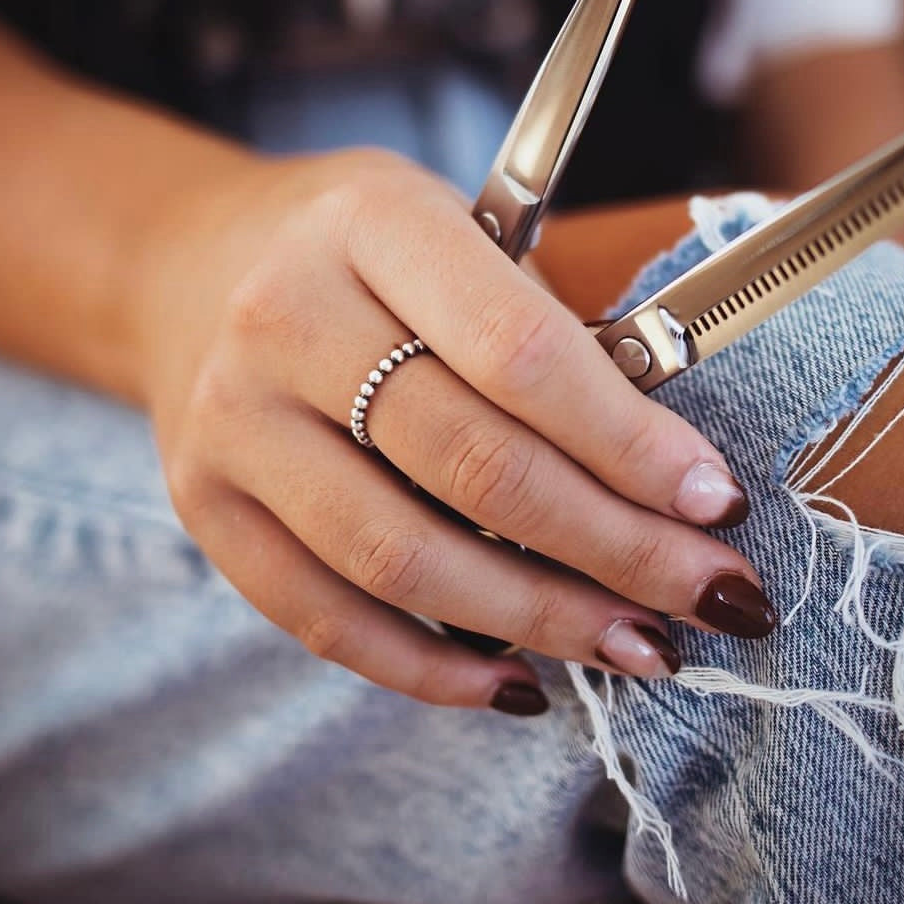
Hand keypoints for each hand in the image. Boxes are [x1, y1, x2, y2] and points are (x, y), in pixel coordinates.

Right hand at [136, 149, 775, 713]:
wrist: (187, 263)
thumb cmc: (355, 245)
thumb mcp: (452, 225)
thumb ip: (542, 328)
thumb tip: (661, 472)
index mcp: (372, 224)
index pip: (519, 352)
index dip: (628, 441)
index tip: (716, 502)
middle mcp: (285, 318)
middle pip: (472, 464)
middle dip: (613, 547)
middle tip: (709, 595)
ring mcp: (231, 420)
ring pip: (401, 557)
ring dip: (538, 619)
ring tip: (637, 645)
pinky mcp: (204, 505)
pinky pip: (322, 614)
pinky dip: (428, 665)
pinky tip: (516, 679)